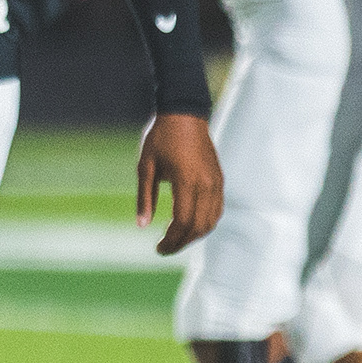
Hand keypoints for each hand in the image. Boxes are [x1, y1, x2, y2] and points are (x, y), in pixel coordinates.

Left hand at [138, 111, 222, 253]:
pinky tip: (189, 226)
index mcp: (187, 180)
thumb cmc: (160, 138)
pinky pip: (217, 210)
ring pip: (211, 221)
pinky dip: (205, 223)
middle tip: (164, 248)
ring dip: (194, 235)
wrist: (184, 113)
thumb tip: (142, 226)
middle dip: (182, 242)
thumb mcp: (145, 166)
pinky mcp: (219, 179)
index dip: (172, 240)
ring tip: (175, 239)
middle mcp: (206, 183)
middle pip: (199, 226)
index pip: (184, 221)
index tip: (158, 248)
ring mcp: (216, 182)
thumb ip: (145, 197)